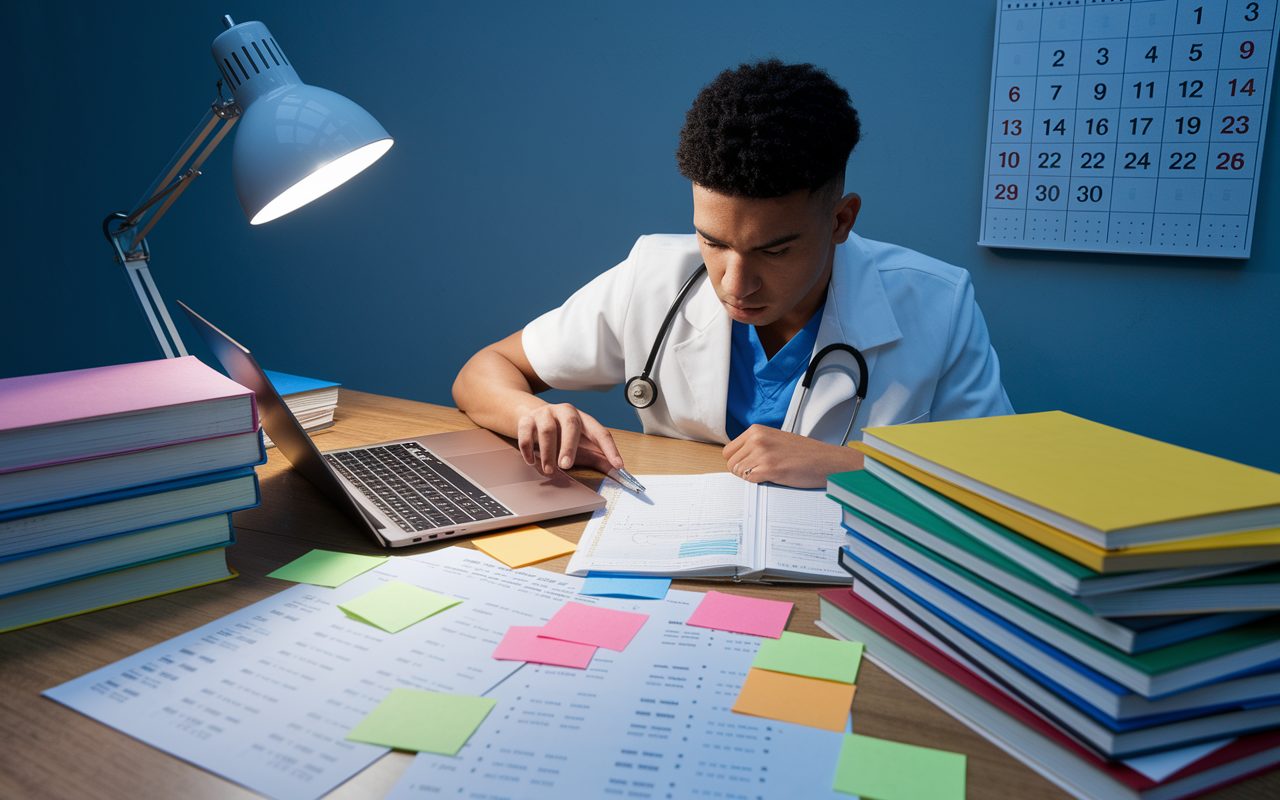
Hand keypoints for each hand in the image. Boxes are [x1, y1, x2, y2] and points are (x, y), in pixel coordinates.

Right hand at [516, 403, 624, 475]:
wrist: (534, 415)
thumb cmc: (562, 434)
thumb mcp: (582, 444)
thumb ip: (599, 457)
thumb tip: (617, 473)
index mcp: (584, 419)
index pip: (601, 433)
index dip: (610, 449)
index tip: (617, 466)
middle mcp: (566, 412)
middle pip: (571, 425)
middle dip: (569, 447)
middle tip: (566, 466)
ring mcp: (545, 414)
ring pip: (547, 430)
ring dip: (548, 453)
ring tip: (549, 470)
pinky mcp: (527, 420)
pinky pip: (526, 434)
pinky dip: (528, 450)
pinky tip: (532, 461)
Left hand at [722, 425, 864, 487]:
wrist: (826, 460)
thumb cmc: (804, 452)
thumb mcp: (775, 439)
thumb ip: (756, 445)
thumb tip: (736, 460)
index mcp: (756, 430)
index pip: (728, 450)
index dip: (737, 461)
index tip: (749, 465)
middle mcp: (757, 439)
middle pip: (730, 463)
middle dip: (742, 471)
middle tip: (759, 472)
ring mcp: (762, 453)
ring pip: (738, 472)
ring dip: (750, 477)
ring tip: (768, 473)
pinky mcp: (769, 468)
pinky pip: (749, 480)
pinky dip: (758, 482)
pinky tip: (773, 477)